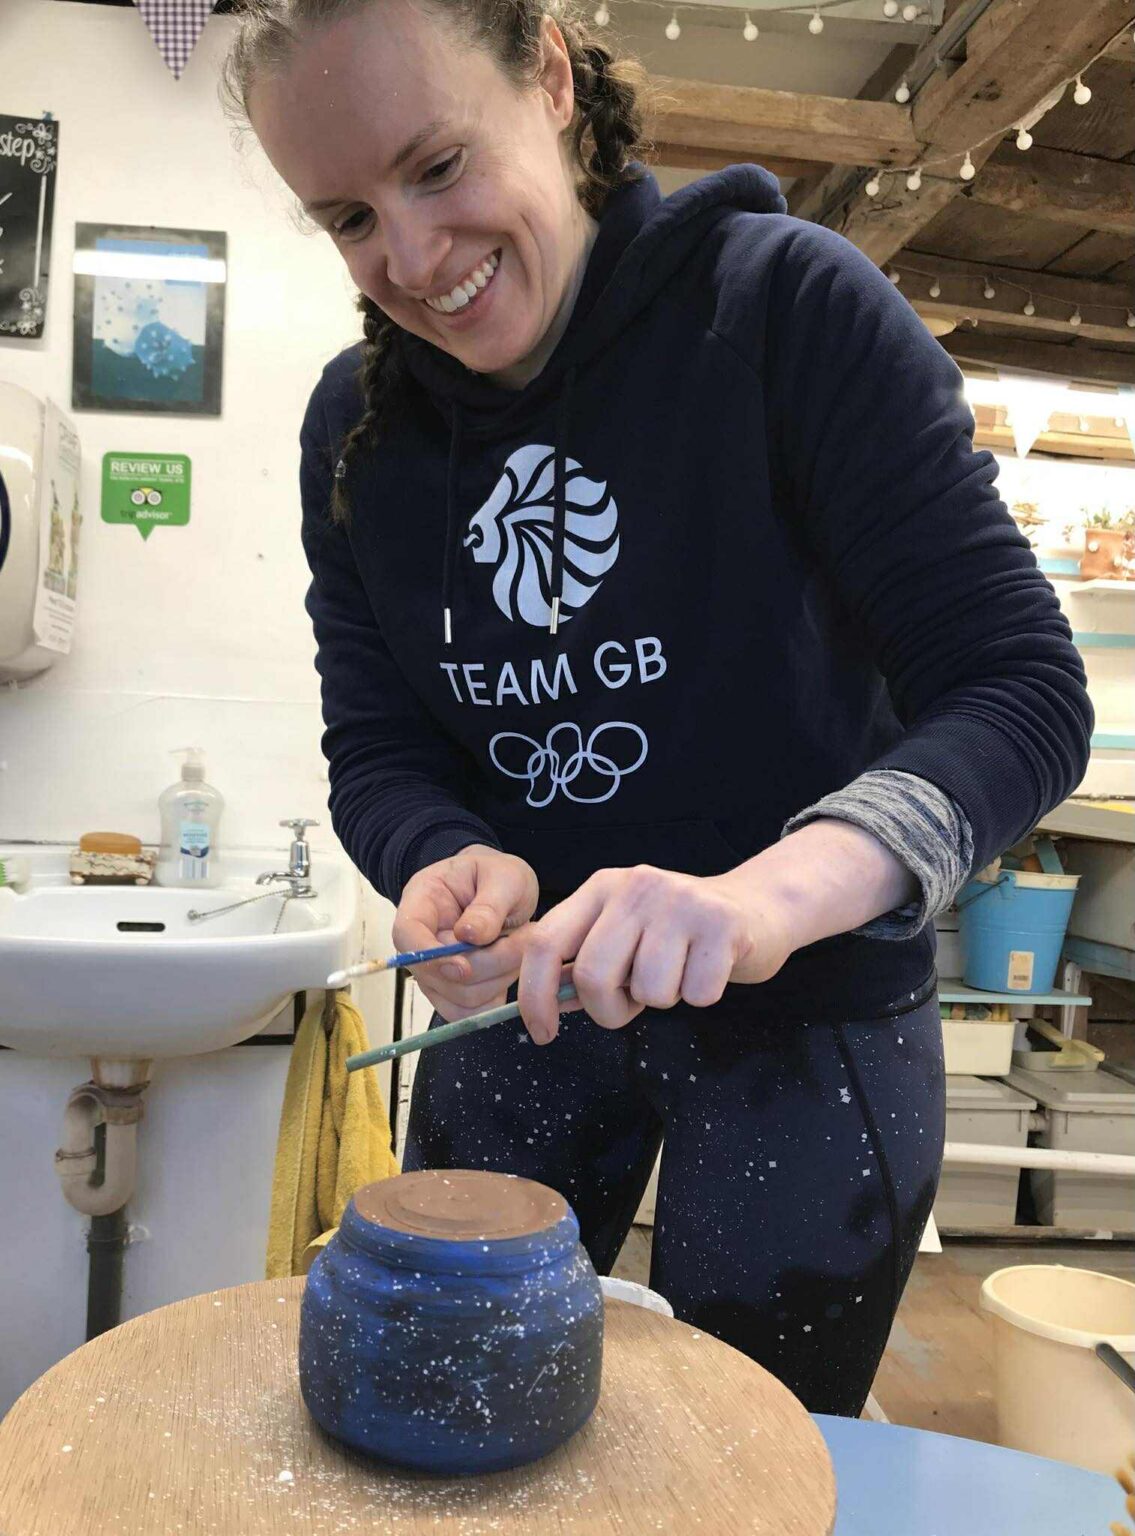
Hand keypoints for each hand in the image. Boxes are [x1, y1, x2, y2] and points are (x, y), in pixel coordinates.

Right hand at [392, 844, 538, 1020]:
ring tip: (518, 948)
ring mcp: (434, 970)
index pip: (406, 935)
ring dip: (499, 979)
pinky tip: (509, 969)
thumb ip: (489, 906)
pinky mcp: (453, 992)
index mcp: (422, 902)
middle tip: (523, 939)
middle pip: (438, 975)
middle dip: (488, 964)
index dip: (431, 958)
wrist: (503, 889)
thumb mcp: (504, 877)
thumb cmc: (497, 877)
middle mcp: (421, 940)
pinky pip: (470, 1013)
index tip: (465, 966)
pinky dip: (496, 997)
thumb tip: (469, 935)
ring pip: (458, 999)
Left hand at [517, 864, 794, 1044]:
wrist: (760, 905)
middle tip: (633, 1003)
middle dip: (609, 1010)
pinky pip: (695, 994)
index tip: (542, 1032)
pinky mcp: (722, 924)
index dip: (535, 995)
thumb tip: (549, 1003)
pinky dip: (701, 995)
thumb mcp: (626, 933)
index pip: (546, 942)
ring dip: (662, 1000)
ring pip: (648, 991)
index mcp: (601, 888)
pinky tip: (709, 967)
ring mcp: (680, 902)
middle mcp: (636, 886)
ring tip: (679, 972)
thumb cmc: (682, 932)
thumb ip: (586, 961)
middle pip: (593, 975)